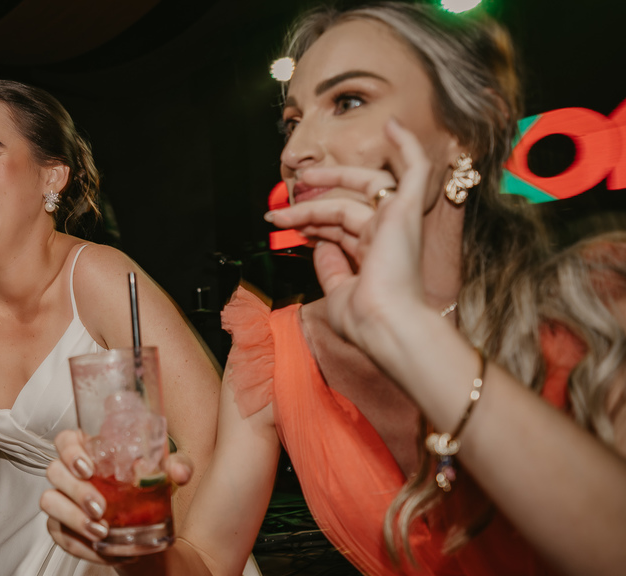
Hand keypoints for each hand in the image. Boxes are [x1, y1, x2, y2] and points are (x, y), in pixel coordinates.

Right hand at [41, 429, 193, 564]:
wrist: (148, 524)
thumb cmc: (147, 487)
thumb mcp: (167, 473)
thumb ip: (177, 466)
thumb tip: (179, 472)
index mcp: (88, 451)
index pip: (65, 441)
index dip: (70, 452)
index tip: (87, 469)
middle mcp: (70, 473)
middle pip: (55, 472)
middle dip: (76, 491)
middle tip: (100, 508)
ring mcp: (62, 500)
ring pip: (50, 502)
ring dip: (73, 518)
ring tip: (101, 532)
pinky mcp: (62, 527)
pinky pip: (61, 536)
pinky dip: (81, 546)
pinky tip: (103, 550)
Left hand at [265, 119, 432, 351]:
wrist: (384, 323)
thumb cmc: (363, 319)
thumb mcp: (336, 291)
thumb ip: (329, 266)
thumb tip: (316, 243)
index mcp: (373, 256)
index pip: (341, 228)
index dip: (313, 224)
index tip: (288, 226)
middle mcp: (387, 236)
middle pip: (345, 208)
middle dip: (313, 203)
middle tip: (287, 199)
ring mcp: (397, 221)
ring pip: (360, 190)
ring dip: (327, 184)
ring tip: (297, 183)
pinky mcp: (406, 210)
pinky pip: (415, 169)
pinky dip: (407, 146)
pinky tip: (392, 125)